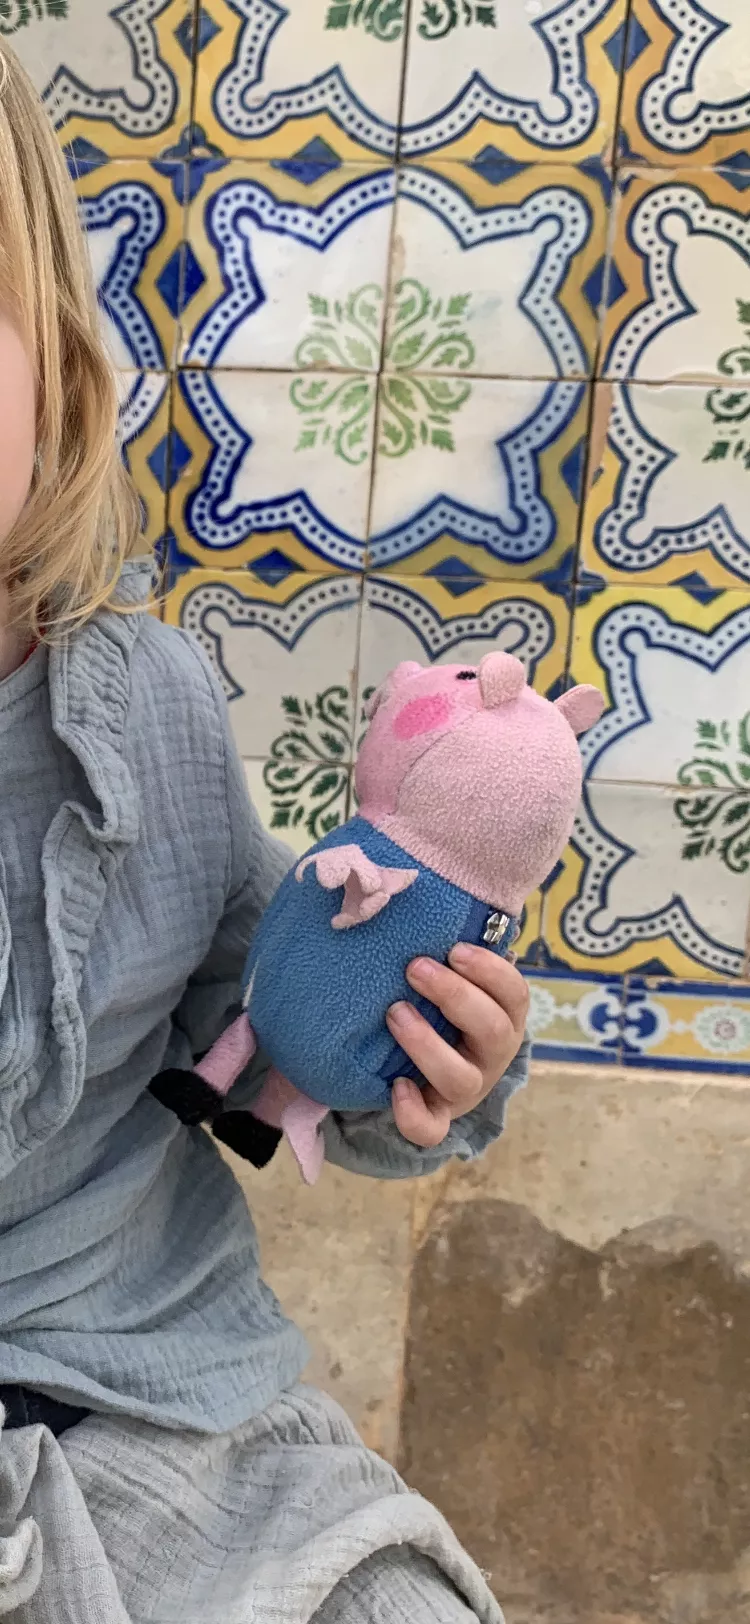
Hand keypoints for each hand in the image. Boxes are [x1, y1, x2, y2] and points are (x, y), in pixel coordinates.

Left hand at [385, 946, 528, 1148]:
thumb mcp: (451, 978)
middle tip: (415, 967)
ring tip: (394, 1013)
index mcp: (503, 1016)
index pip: (515, 994)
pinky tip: (396, 1088)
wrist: (418, 1068)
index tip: (455, 948)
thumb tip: (427, 888)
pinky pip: (432, 1128)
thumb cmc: (437, 1006)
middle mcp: (492, 1054)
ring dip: (429, 1045)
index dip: (492, 971)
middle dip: (456, 997)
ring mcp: (466, 1089)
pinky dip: (415, 1114)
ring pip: (462, 1079)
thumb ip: (450, 948)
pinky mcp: (437, 1117)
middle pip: (494, 1031)